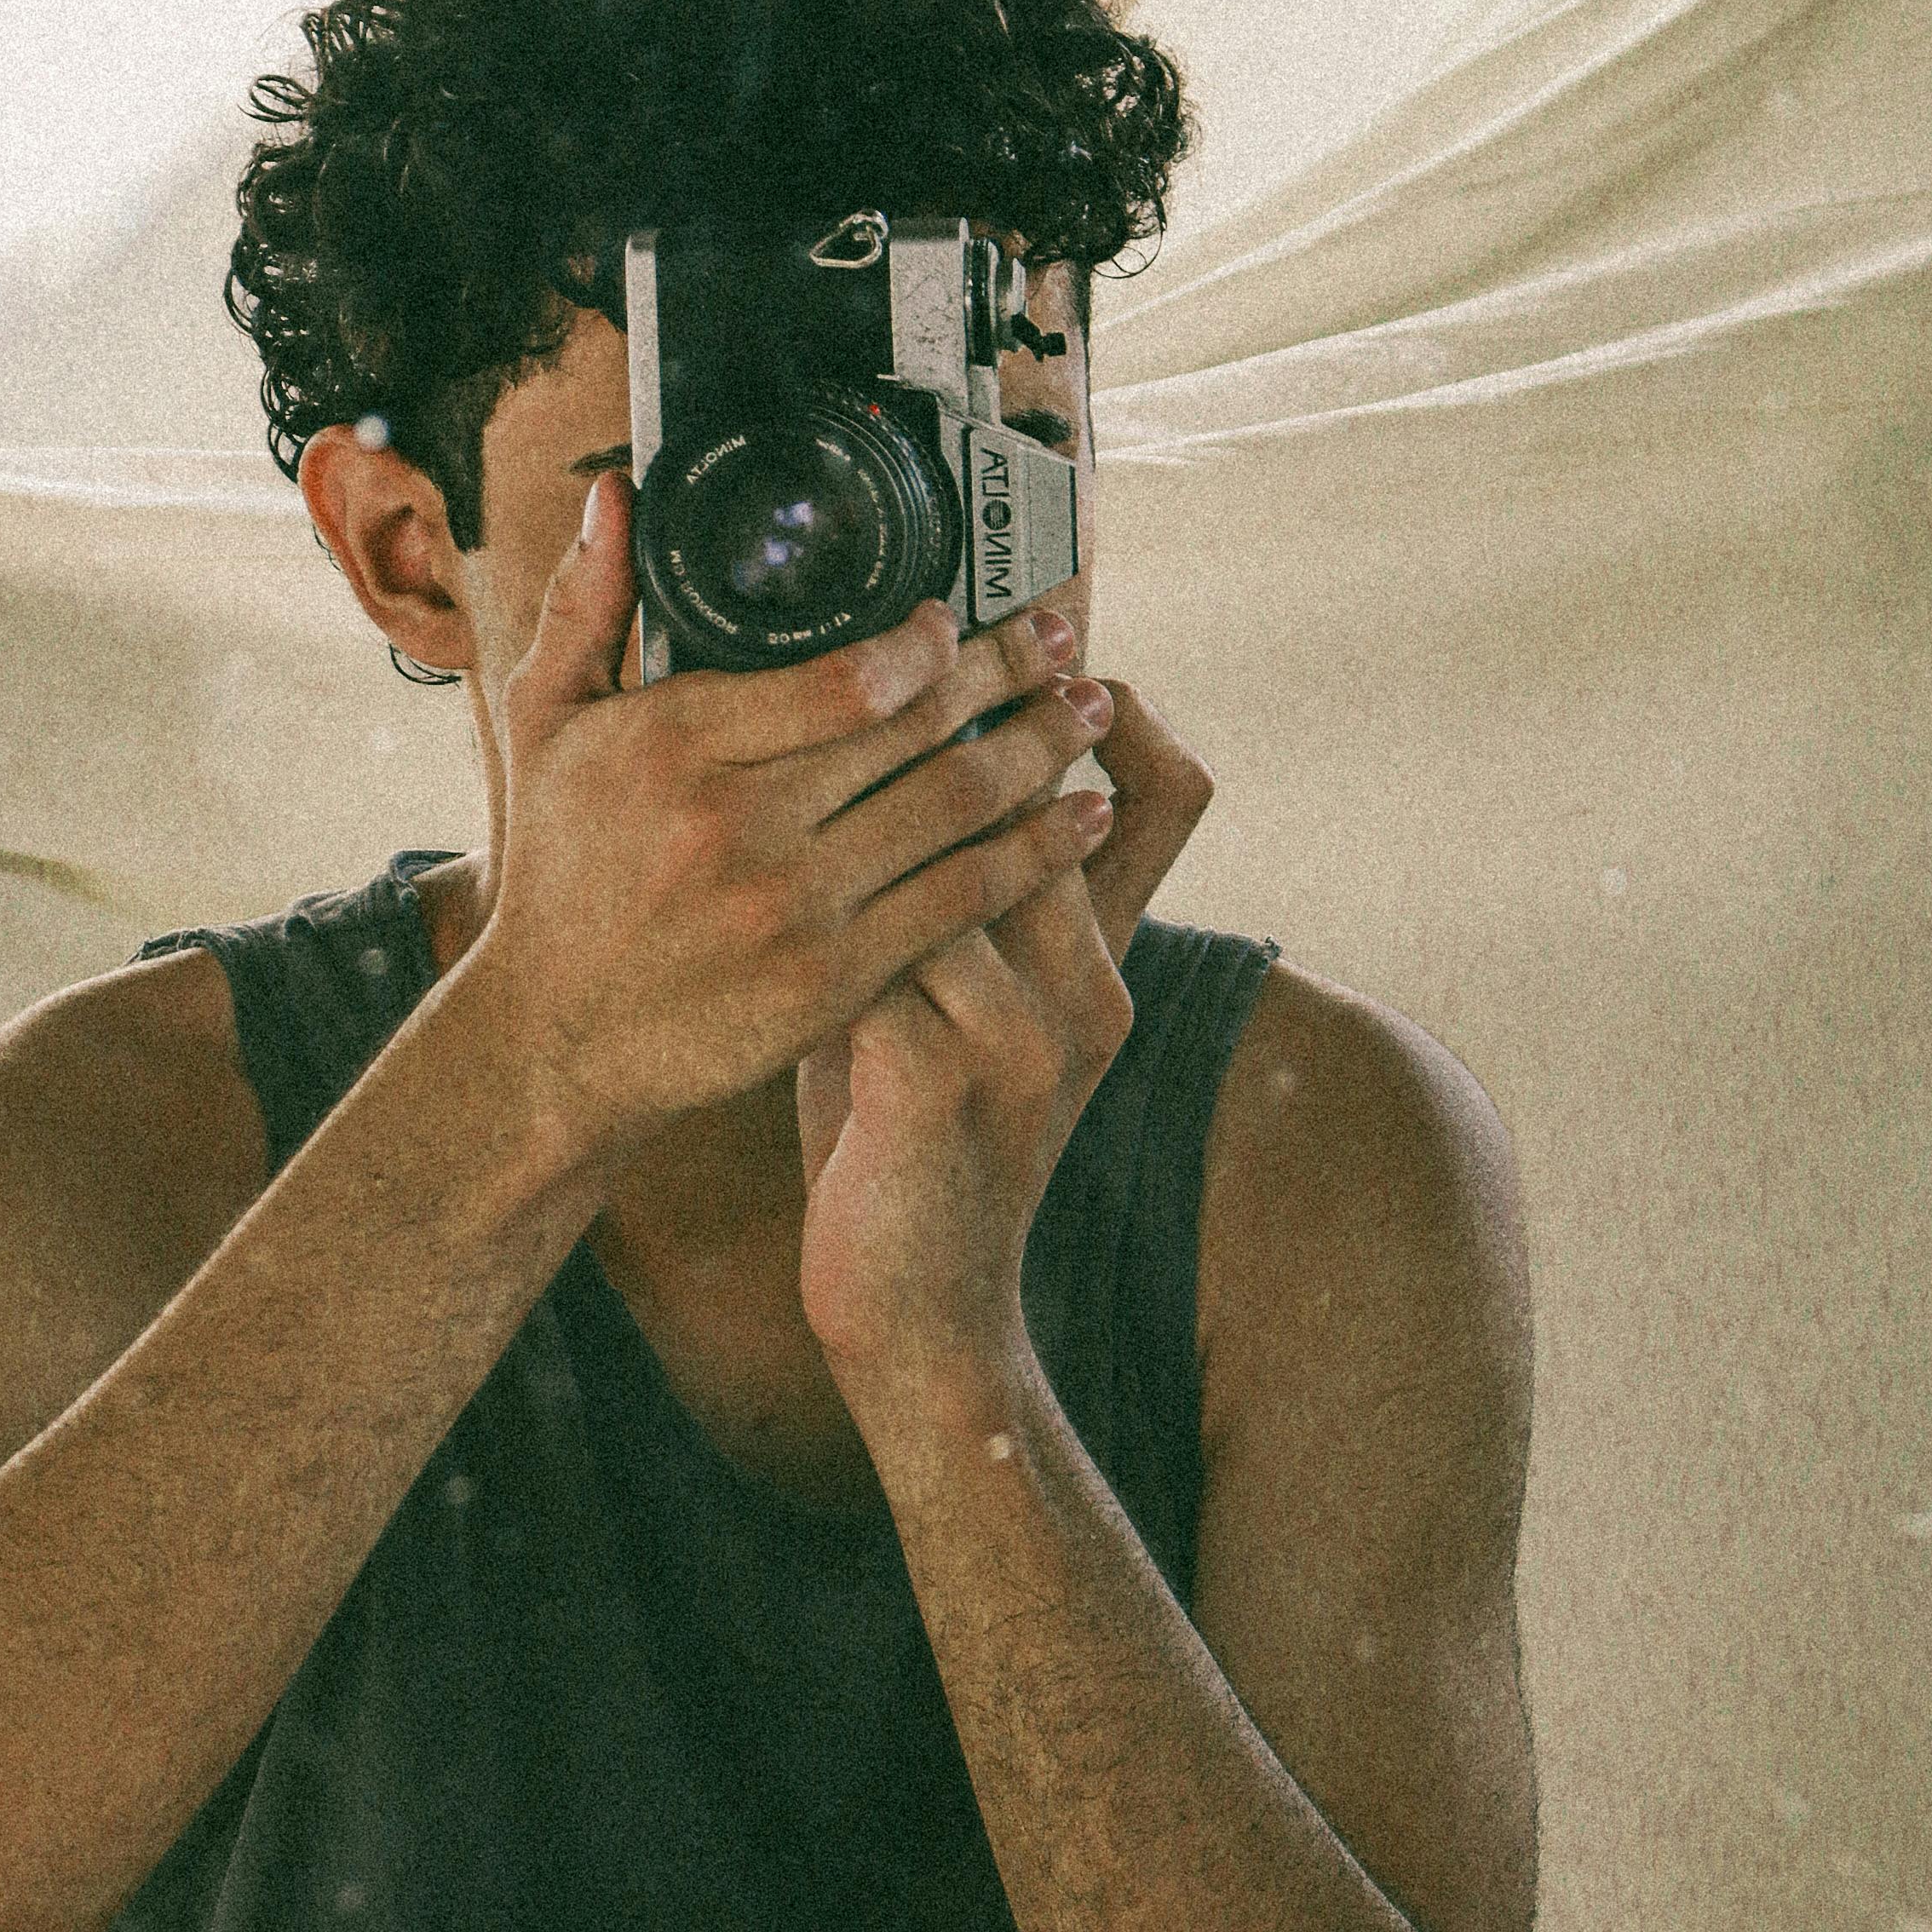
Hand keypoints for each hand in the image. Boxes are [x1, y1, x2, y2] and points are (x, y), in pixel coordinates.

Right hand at [456, 478, 1126, 1189]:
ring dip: (1041, 749)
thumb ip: (586, 606)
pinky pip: (962, 899)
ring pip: (955, 807)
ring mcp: (793, 906)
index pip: (843, 676)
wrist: (554, 1039)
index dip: (928, 641)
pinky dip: (1037, 853)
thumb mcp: (544, 727)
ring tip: (1091, 709)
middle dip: (1008, 673)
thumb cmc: (556, 874)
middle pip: (917, 729)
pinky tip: (1084, 816)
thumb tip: (616, 492)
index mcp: (675, 744)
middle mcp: (738, 822)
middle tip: (1061, 638)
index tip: (960, 619)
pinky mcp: (832, 980)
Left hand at [793, 673, 1213, 1378]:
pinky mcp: (947, 1088)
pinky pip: (889, 954)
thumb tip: (884, 763)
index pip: (1163, 801)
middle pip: (1054, 803)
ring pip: (962, 866)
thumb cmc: (901, 1137)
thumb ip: (934, 898)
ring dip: (889, 795)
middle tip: (918, 623)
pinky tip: (767, 867)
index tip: (1056, 626)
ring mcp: (1030, 1041)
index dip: (1125, 712)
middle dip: (990, 707)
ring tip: (818, 727)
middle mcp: (1088, 991)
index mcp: (1099, 965)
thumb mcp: (941, 1004)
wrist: (918, 1308)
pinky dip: (827, 906)